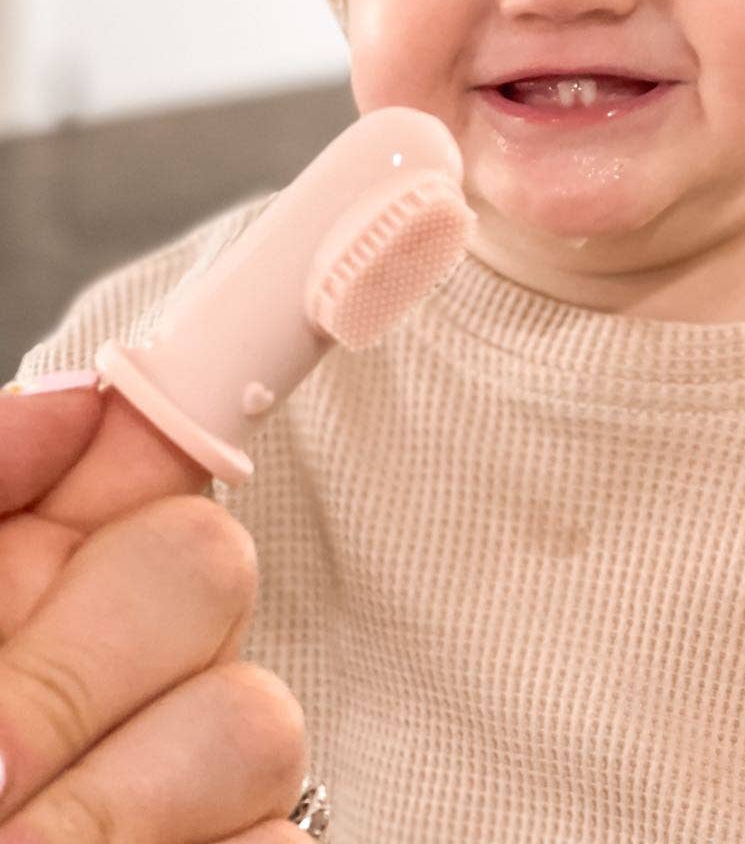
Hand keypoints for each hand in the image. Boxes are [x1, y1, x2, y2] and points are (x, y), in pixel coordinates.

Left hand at [0, 376, 306, 840]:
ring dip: (114, 809)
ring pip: (255, 721)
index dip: (157, 430)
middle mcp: (109, 663)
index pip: (148, 445)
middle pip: (207, 565)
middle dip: (78, 670)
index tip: (120, 457)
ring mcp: (178, 781)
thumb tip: (84, 407)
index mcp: (21, 577)